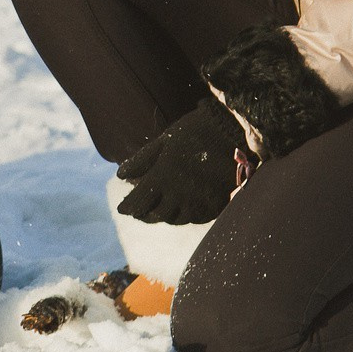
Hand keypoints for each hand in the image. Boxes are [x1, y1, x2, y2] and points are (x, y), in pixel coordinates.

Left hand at [115, 96, 245, 224]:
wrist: (232, 132)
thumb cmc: (194, 132)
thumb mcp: (164, 141)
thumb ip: (141, 161)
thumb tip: (120, 176)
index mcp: (163, 176)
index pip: (138, 201)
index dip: (127, 207)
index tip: (121, 208)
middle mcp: (179, 194)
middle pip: (155, 215)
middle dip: (143, 214)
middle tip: (138, 212)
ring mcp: (198, 202)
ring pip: (174, 220)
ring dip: (163, 215)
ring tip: (158, 209)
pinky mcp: (214, 206)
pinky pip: (194, 219)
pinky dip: (183, 216)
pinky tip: (180, 208)